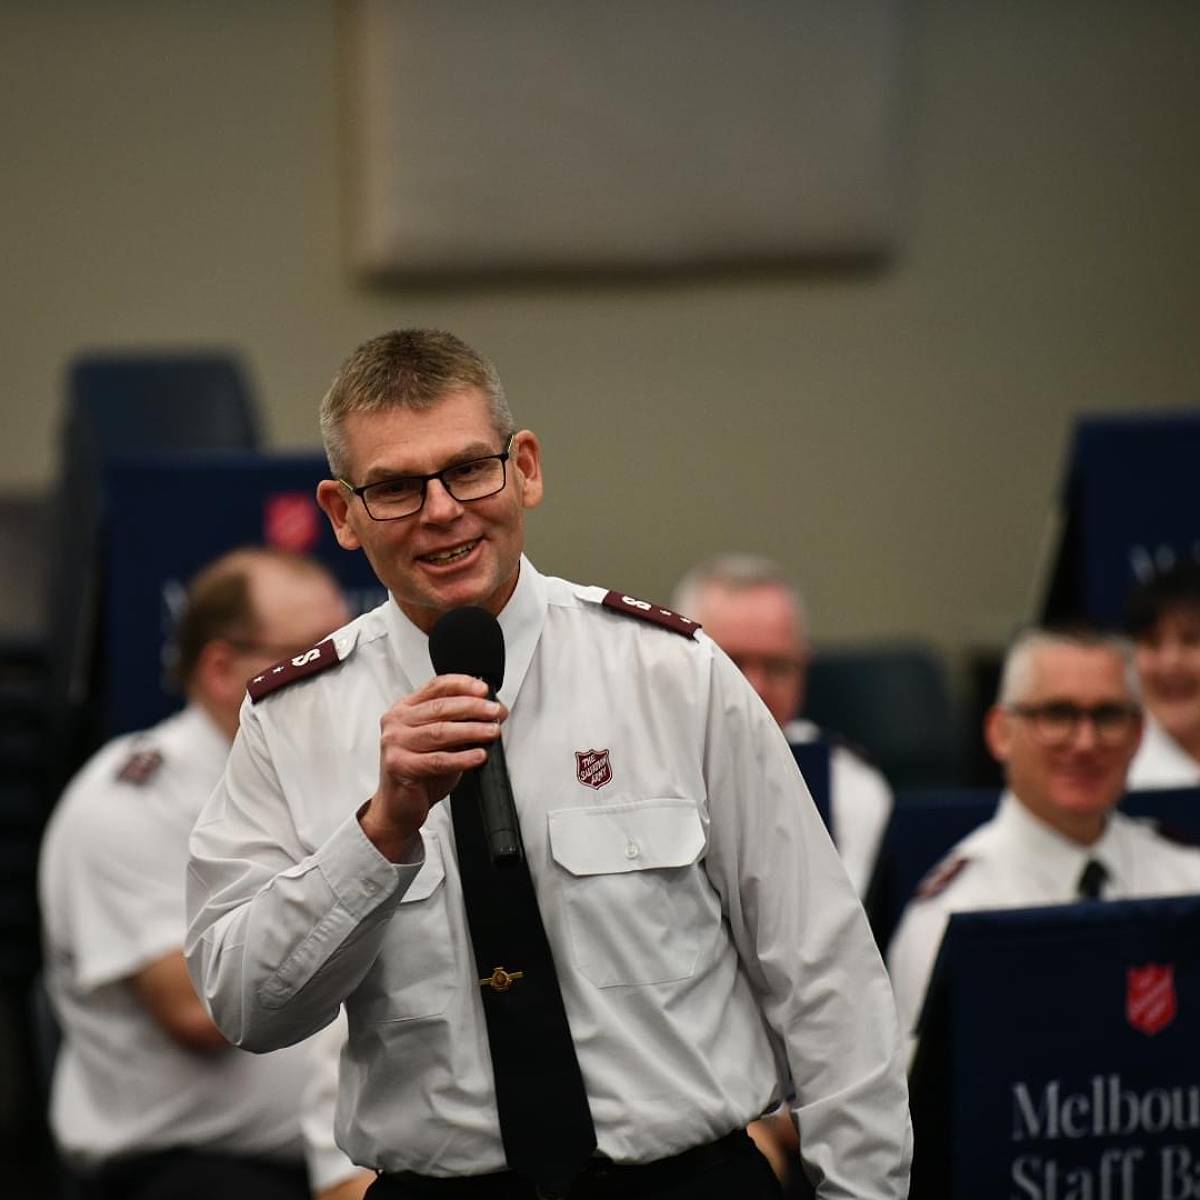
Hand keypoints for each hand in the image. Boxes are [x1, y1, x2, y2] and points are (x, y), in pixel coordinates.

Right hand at [359, 674, 505, 860]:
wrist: (398, 806)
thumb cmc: (420, 772)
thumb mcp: (441, 741)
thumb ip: (460, 723)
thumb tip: (494, 712)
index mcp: (405, 708)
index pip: (436, 686)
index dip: (463, 684)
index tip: (484, 690)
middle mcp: (397, 722)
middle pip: (441, 707)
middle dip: (474, 708)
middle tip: (495, 712)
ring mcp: (395, 743)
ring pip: (441, 731)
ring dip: (472, 730)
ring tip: (492, 732)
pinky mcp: (399, 765)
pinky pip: (437, 760)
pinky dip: (462, 758)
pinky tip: (479, 756)